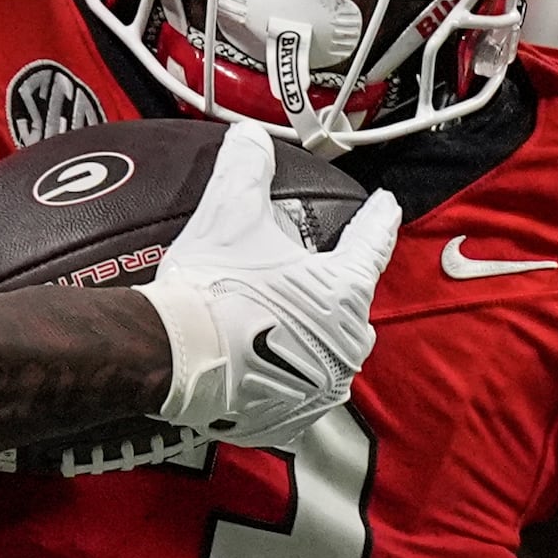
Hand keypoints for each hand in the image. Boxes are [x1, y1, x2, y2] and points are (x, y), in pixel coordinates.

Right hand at [138, 120, 400, 447]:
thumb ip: (246, 169)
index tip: (386, 205)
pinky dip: (280, 377)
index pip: (370, 243)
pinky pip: (295, 393)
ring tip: (272, 320)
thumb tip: (250, 137)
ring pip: (323, 352)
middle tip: (299, 271)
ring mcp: (319, 389)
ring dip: (305, 335)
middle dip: (329, 287)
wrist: (171, 358)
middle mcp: (345, 346)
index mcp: (343, 292)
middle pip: (346, 304)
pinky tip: (257, 363)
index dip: (377, 219)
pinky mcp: (288, 420)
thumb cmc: (212, 289)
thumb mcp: (229, 214)